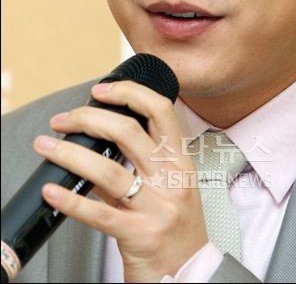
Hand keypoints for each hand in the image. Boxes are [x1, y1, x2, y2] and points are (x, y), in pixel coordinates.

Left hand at [33, 81, 207, 282]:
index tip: (100, 89)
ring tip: (46, 147)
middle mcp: (171, 179)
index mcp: (179, 161)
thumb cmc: (178, 228)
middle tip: (62, 120)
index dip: (129, 92)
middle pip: (128, 132)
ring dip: (70, 154)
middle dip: (88, 119)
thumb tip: (101, 136)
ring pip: (108, 170)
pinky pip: (99, 214)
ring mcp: (157, 207)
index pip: (160, 110)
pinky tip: (52, 191)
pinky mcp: (140, 236)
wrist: (191, 275)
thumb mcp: (172, 185)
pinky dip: (71, 200)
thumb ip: (145, 161)